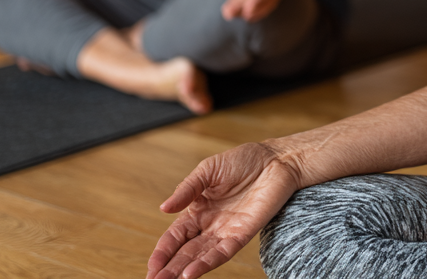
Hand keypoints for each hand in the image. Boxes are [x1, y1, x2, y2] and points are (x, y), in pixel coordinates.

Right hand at [147, 142, 301, 278]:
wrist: (276, 159)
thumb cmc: (243, 160)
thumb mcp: (208, 170)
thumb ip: (187, 190)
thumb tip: (163, 208)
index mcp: (198, 210)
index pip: (175, 236)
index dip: (162, 251)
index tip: (151, 267)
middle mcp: (210, 225)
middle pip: (185, 251)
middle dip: (168, 268)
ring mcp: (226, 230)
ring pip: (201, 256)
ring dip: (183, 270)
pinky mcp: (243, 233)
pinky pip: (223, 252)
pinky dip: (207, 263)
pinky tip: (191, 273)